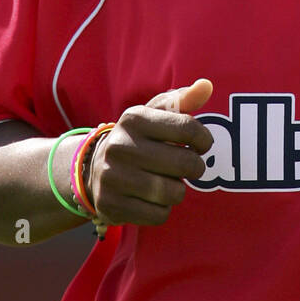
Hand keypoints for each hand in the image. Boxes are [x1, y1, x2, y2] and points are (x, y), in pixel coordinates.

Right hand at [87, 78, 214, 227]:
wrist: (93, 169)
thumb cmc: (138, 139)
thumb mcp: (154, 115)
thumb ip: (182, 100)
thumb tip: (206, 86)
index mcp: (133, 119)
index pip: (189, 128)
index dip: (204, 140)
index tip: (199, 145)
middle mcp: (120, 146)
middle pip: (185, 163)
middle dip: (194, 167)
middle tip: (186, 166)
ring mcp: (112, 177)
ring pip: (173, 192)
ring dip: (178, 190)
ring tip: (167, 182)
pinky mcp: (111, 206)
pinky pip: (159, 215)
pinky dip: (162, 209)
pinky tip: (151, 199)